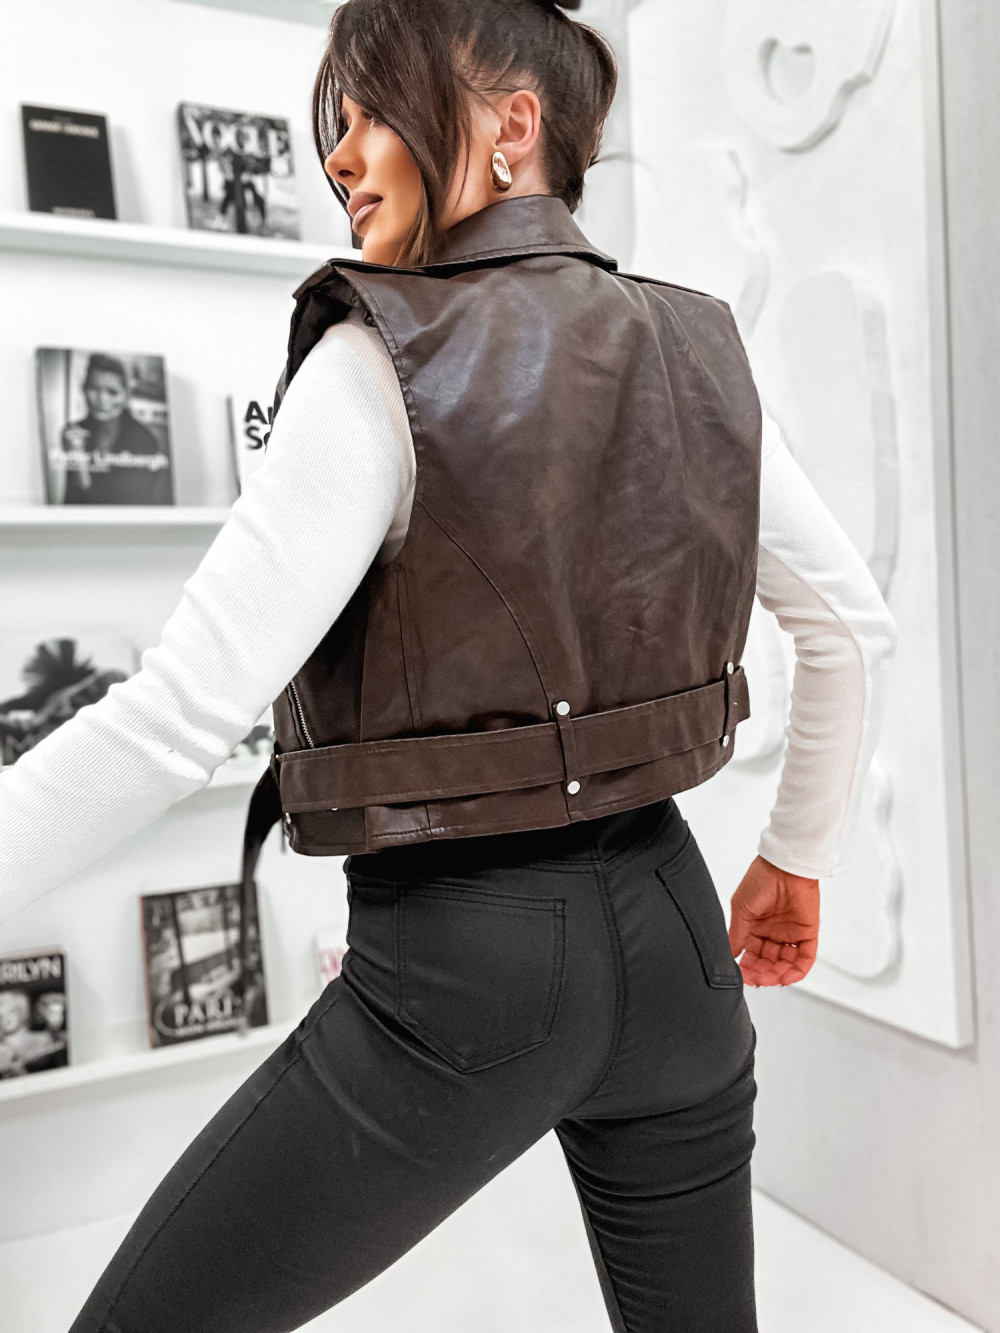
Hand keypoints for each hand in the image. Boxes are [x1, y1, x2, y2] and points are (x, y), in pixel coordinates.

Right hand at [728, 855, 818, 985]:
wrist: (786, 866)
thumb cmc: (762, 879)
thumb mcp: (741, 908)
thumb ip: (737, 935)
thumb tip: (730, 956)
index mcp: (754, 926)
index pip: (750, 955)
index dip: (747, 968)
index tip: (741, 976)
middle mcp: (772, 932)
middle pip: (767, 962)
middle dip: (761, 974)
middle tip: (756, 980)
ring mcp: (790, 933)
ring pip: (784, 964)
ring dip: (778, 975)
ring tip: (770, 979)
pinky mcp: (807, 933)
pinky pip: (805, 958)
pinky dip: (797, 971)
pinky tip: (786, 977)